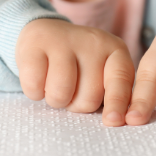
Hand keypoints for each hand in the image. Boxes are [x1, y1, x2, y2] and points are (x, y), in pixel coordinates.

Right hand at [16, 18, 134, 126]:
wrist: (45, 33)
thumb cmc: (78, 65)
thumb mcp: (103, 74)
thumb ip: (114, 96)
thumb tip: (117, 121)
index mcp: (116, 51)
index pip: (121, 81)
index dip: (118, 103)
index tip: (113, 121)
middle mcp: (93, 42)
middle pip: (89, 98)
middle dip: (76, 104)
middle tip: (71, 88)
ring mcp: (63, 40)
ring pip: (61, 94)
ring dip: (55, 100)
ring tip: (55, 84)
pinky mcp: (35, 43)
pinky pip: (34, 86)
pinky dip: (34, 91)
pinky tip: (39, 76)